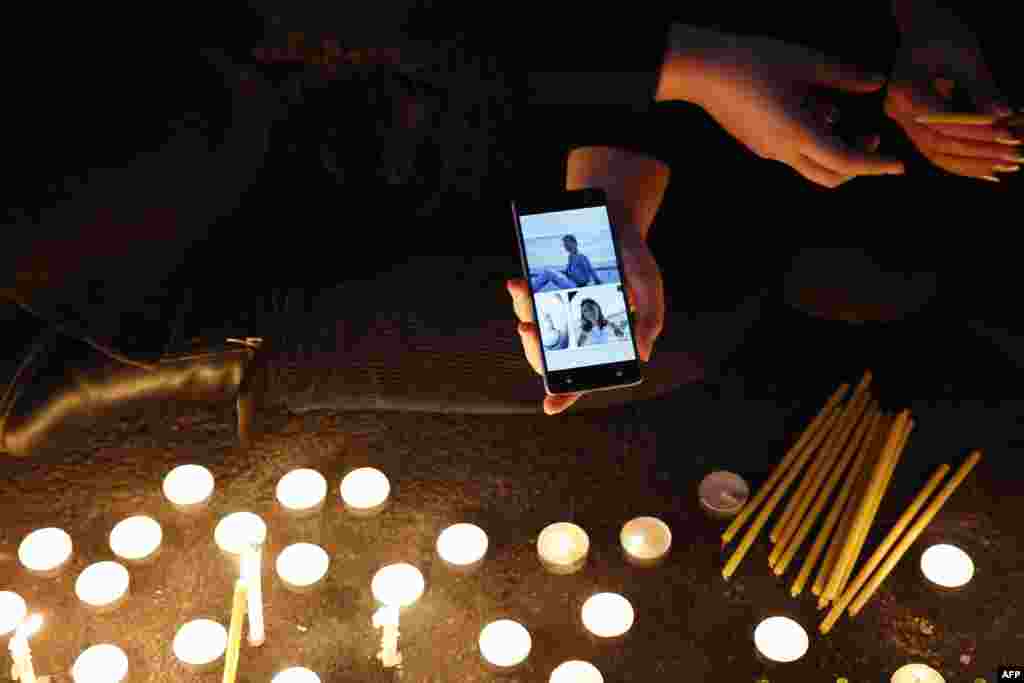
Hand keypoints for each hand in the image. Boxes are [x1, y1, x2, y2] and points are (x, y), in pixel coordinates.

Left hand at [506, 232, 663, 414]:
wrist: (616, 223)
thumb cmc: (635, 262)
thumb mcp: (649, 289)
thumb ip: (649, 321)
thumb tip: (643, 355)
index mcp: (602, 339)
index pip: (584, 375)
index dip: (566, 395)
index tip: (550, 406)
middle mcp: (576, 330)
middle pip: (549, 356)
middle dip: (534, 348)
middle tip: (528, 330)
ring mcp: (557, 311)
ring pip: (533, 327)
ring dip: (522, 314)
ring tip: (520, 292)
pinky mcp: (543, 291)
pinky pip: (526, 300)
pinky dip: (519, 294)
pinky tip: (517, 283)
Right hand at [674, 34, 905, 186]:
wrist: (702, 71)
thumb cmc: (754, 62)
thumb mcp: (806, 63)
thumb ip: (844, 76)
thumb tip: (876, 83)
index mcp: (799, 134)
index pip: (846, 161)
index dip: (875, 165)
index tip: (899, 165)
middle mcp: (783, 151)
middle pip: (829, 175)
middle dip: (858, 165)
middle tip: (873, 138)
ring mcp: (767, 151)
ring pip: (810, 166)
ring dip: (834, 153)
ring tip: (836, 116)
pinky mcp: (756, 143)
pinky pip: (792, 153)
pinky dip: (812, 143)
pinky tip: (809, 112)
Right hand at [885, 6, 1019, 180]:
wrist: (921, 28)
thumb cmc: (943, 33)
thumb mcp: (967, 56)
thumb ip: (983, 88)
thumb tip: (1004, 117)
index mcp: (904, 89)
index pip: (941, 120)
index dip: (975, 130)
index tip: (1007, 133)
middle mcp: (897, 110)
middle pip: (937, 142)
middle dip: (979, 151)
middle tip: (1014, 156)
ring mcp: (901, 121)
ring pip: (936, 153)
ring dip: (974, 163)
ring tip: (1006, 166)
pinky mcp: (912, 126)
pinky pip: (936, 150)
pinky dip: (963, 161)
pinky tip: (988, 170)